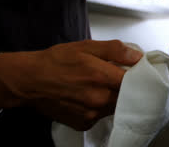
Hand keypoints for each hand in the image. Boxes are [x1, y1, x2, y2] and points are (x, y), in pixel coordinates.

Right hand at [0, 40, 141, 130]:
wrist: (29, 81)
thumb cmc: (56, 61)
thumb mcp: (87, 46)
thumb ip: (116, 50)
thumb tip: (137, 56)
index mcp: (102, 77)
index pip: (136, 81)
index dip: (139, 75)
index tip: (137, 70)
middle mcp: (99, 99)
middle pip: (128, 95)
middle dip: (126, 86)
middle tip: (115, 76)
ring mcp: (92, 114)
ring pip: (116, 106)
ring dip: (114, 96)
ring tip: (99, 85)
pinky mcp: (84, 123)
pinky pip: (102, 115)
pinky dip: (100, 106)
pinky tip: (89, 96)